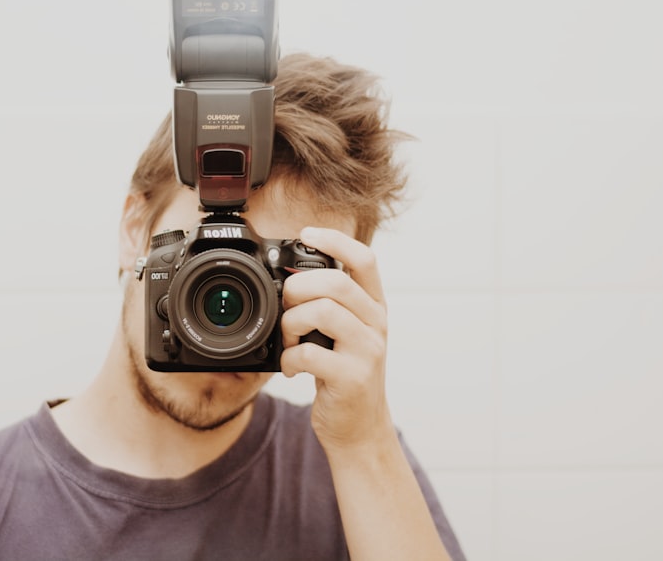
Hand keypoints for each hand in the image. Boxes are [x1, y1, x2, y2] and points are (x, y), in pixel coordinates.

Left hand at [279, 226, 392, 454]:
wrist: (359, 429)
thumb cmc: (343, 374)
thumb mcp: (344, 333)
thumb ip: (328, 303)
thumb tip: (288, 275)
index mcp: (374, 306)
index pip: (364, 259)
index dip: (335, 240)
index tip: (307, 234)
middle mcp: (376, 323)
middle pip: (335, 282)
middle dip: (297, 288)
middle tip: (286, 308)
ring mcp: (367, 351)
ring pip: (321, 312)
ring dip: (290, 324)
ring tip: (288, 341)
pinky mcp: (352, 377)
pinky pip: (308, 353)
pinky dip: (288, 359)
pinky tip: (291, 368)